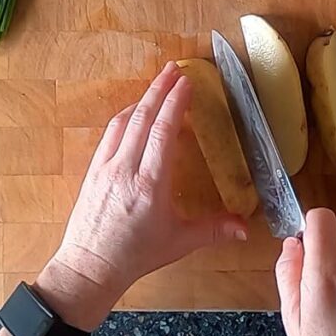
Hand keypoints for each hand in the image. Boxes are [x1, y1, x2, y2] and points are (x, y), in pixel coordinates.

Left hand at [33, 62, 248, 330]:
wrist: (90, 266)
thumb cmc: (135, 255)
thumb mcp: (178, 242)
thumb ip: (213, 230)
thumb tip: (246, 228)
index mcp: (150, 184)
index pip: (163, 132)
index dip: (175, 104)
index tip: (186, 83)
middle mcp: (126, 169)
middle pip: (142, 118)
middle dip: (159, 90)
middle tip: (174, 69)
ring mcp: (106, 167)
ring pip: (123, 122)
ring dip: (142, 100)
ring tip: (158, 86)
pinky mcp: (93, 171)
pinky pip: (109, 135)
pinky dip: (125, 118)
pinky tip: (134, 113)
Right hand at [275, 208, 335, 335]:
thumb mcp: (291, 317)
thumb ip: (287, 274)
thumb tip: (289, 246)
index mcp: (325, 274)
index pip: (321, 218)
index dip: (308, 225)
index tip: (300, 242)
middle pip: (332, 243)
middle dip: (318, 260)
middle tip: (310, 293)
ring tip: (329, 310)